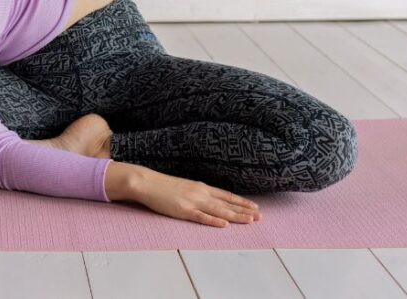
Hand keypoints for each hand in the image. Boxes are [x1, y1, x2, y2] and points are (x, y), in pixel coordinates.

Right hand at [130, 166, 262, 227]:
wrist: (146, 182)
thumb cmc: (162, 185)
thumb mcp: (184, 186)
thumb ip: (196, 192)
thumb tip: (207, 199)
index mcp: (201, 187)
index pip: (226, 195)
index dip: (241, 202)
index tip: (254, 207)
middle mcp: (200, 193)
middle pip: (226, 203)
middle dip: (244, 210)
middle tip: (260, 217)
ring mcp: (192, 202)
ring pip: (219, 210)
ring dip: (236, 216)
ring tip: (250, 221)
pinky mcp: (183, 210)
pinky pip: (201, 217)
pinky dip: (214, 221)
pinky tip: (224, 224)